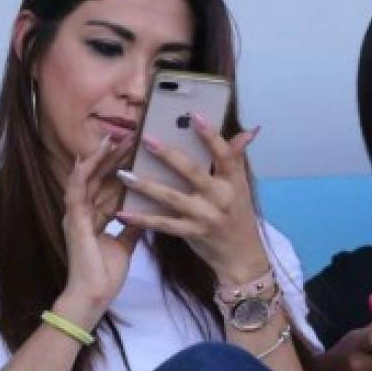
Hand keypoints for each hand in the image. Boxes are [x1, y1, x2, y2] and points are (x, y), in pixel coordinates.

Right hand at [57, 134, 141, 326]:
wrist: (93, 296)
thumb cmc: (106, 275)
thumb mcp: (125, 245)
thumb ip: (132, 227)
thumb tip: (146, 214)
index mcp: (95, 217)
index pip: (108, 185)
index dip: (120, 167)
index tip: (135, 150)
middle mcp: (83, 212)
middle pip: (98, 177)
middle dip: (112, 156)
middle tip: (128, 135)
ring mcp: (76, 214)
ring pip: (86, 178)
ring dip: (98, 158)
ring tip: (112, 138)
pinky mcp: (73, 220)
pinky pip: (75, 191)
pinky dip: (81, 173)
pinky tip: (88, 157)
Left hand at [114, 115, 267, 281]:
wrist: (242, 255)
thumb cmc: (239, 215)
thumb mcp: (241, 186)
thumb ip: (237, 158)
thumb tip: (248, 131)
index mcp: (232, 181)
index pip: (224, 154)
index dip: (211, 135)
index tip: (195, 115)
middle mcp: (219, 198)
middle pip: (192, 172)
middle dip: (169, 155)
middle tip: (146, 140)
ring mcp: (205, 217)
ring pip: (172, 198)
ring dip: (146, 185)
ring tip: (123, 174)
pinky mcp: (192, 234)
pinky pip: (164, 225)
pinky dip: (142, 219)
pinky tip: (122, 213)